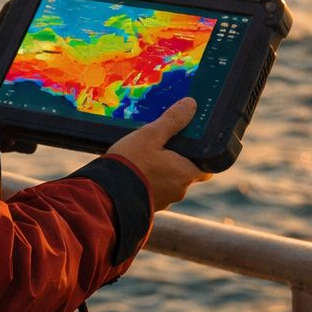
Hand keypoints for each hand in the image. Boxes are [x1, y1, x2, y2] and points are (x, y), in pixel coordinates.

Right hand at [106, 97, 212, 211]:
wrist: (106, 194)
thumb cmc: (131, 163)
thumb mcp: (150, 135)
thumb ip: (172, 121)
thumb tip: (191, 105)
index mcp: (186, 173)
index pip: (206, 167)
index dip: (201, 156)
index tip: (190, 146)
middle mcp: (179, 190)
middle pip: (186, 173)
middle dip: (177, 161)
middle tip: (163, 146)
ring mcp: (164, 200)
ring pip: (170, 182)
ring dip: (162, 171)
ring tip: (146, 156)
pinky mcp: (149, 206)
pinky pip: (155, 190)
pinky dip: (150, 181)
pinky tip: (137, 170)